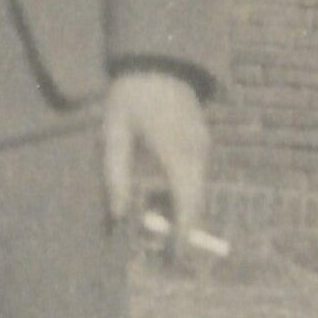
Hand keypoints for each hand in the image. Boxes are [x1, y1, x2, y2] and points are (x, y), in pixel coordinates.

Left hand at [102, 68, 209, 240]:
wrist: (158, 57)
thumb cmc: (130, 96)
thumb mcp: (113, 136)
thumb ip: (115, 177)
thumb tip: (118, 216)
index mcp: (178, 156)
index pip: (187, 208)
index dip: (181, 238)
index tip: (170, 260)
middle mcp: (198, 155)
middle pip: (194, 205)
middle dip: (178, 229)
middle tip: (154, 247)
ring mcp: (203, 146)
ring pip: (195, 191)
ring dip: (177, 209)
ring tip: (149, 218)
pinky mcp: (201, 140)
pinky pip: (193, 175)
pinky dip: (179, 191)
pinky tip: (157, 192)